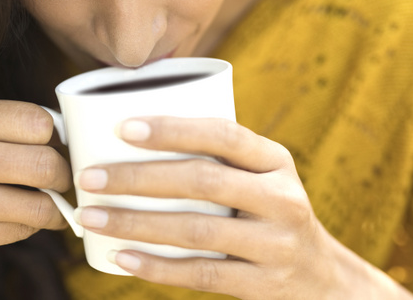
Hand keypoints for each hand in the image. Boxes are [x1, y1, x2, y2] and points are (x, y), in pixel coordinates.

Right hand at [0, 96, 71, 297]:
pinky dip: (31, 227)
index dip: (56, 137)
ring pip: (36, 202)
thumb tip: (69, 132)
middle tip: (61, 181)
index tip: (59, 148)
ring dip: (54, 208)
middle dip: (62, 175)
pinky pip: (19, 229)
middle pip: (41, 161)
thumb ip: (7, 126)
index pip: (34, 120)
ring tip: (52, 207)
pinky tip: (22, 222)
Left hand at [74, 117, 412, 299]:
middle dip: (139, 178)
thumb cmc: (267, 211)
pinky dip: (157, 267)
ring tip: (92, 216)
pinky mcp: (262, 285)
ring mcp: (275, 245)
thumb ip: (216, 157)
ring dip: (136, 223)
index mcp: (275, 161)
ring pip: (196, 231)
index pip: (223, 135)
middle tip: (91, 177)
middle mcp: (281, 198)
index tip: (122, 128)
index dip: (173, 130)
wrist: (321, 277)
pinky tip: (119, 258)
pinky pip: (201, 275)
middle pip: (203, 182)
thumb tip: (129, 138)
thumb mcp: (260, 176)